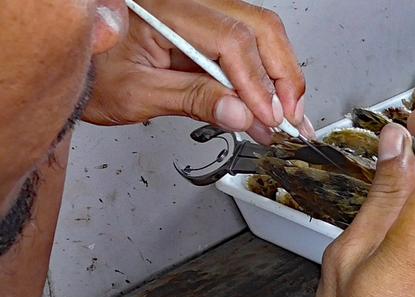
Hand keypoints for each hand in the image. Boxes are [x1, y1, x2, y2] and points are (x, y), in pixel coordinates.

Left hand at [82, 0, 312, 144]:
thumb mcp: (136, 93)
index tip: (268, 118)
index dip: (257, 84)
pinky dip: (265, 75)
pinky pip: (248, 43)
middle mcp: (190, 1)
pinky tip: (271, 101)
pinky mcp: (206, 27)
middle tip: (290, 118)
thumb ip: (192, 100)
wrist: (75, 62)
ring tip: (285, 115)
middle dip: (282, 77)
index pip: (231, 41)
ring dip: (280, 75)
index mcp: (166, 9)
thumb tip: (240, 114)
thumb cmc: (92, 71)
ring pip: (261, 31)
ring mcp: (201, 11)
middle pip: (259, 27)